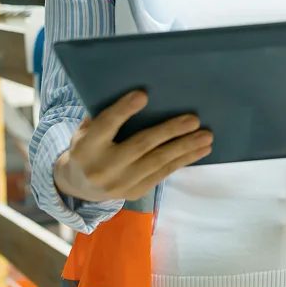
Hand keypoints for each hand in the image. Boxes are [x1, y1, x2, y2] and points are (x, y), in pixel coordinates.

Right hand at [54, 90, 212, 202]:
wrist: (79, 186)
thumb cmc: (89, 146)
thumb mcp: (87, 130)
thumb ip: (105, 116)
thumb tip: (141, 94)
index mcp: (86, 147)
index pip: (106, 125)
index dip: (124, 110)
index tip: (143, 94)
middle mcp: (102, 167)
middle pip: (141, 145)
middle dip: (170, 132)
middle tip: (194, 119)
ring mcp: (119, 184)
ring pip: (158, 162)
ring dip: (185, 147)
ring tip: (206, 136)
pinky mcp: (135, 192)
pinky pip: (163, 173)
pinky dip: (184, 160)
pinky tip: (201, 150)